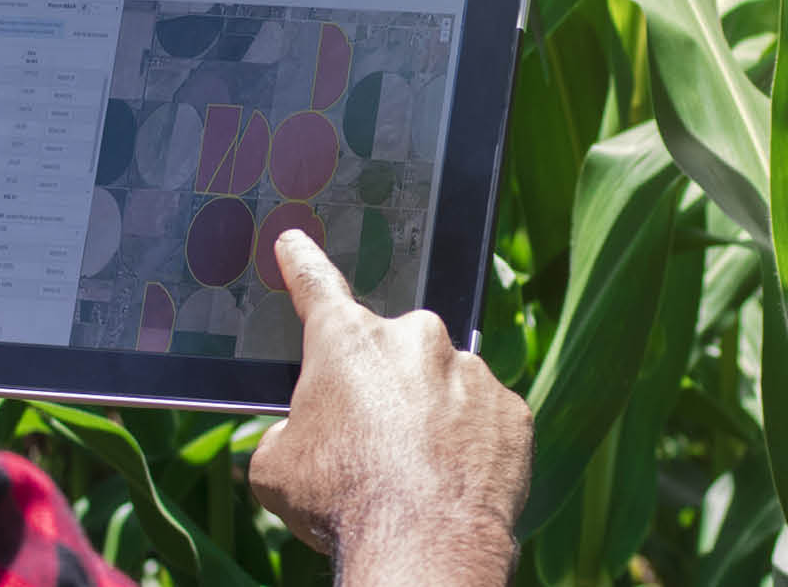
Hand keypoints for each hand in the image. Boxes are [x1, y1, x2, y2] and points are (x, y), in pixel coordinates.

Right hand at [249, 230, 531, 585]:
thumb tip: (303, 436)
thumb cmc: (340, 502)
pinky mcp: (512, 409)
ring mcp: (471, 371)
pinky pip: (484, 418)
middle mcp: (414, 339)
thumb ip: (289, 432)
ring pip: (443, 385)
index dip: (303, 264)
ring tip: (415, 472)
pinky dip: (470, 442)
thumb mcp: (275, 468)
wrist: (424, 546)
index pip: (317, 285)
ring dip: (430, 416)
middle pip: (391, 353)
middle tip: (371, 442)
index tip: (298, 242)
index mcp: (347, 342)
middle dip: (380, 388)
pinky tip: (452, 479)